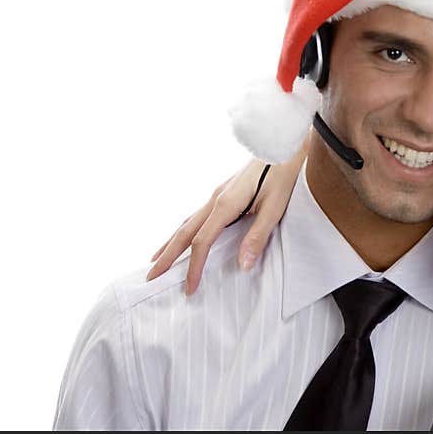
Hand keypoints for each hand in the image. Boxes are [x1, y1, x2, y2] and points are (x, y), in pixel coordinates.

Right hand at [147, 150, 303, 293]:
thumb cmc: (282, 176)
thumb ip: (257, 237)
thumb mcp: (275, 208)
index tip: (189, 288)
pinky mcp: (224, 193)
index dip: (193, 267)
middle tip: (150, 276)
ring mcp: (217, 195)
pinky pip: (197, 216)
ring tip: (157, 259)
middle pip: (184, 232)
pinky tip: (184, 236)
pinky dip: (184, 231)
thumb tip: (242, 265)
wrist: (282, 146)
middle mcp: (215, 200)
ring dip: (171, 243)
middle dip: (166, 256)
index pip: (202, 242)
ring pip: (187, 223)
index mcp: (225, 205)